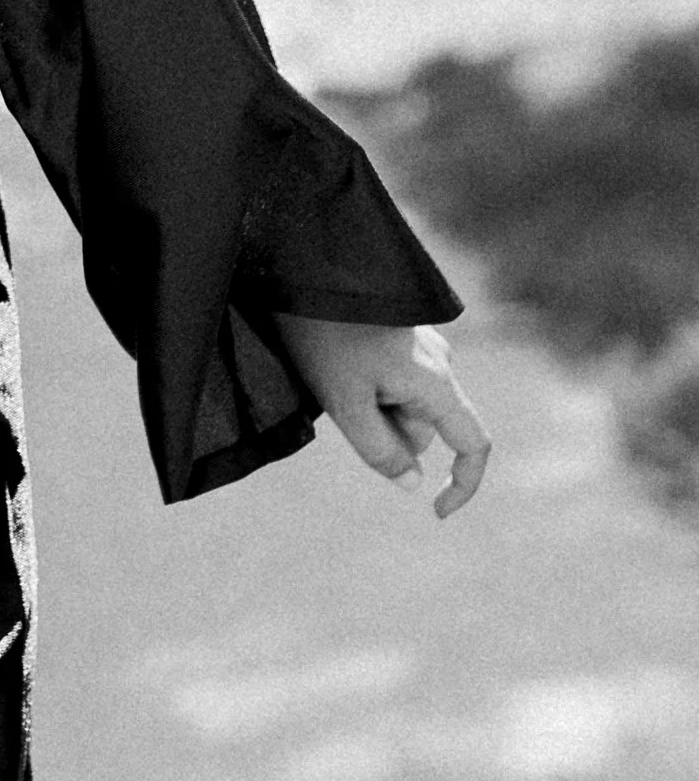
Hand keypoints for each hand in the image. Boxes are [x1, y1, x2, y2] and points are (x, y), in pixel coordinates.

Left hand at [272, 316, 490, 517]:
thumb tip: (414, 484)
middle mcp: (440, 363)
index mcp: (436, 382)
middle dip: (385, 433)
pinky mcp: (402, 337)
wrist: (306, 268)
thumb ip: (381, 451)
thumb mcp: (344, 403)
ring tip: (333, 371)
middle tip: (339, 399)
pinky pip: (393, 383)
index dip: (464, 485)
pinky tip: (336, 363)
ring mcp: (422, 347)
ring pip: (404, 407)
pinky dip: (368, 389)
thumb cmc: (323, 335)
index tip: (436, 512)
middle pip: (423, 429)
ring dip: (372, 409)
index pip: (474, 444)